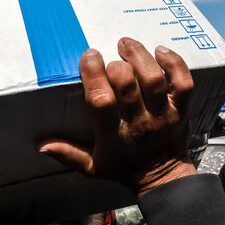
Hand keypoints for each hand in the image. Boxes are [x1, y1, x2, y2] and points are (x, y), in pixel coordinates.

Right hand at [38, 37, 195, 194]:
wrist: (163, 180)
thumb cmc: (123, 168)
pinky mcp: (182, 109)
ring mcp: (164, 114)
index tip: (88, 57)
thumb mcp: (91, 167)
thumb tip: (40, 144)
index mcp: (113, 134)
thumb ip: (67, 154)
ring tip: (127, 44)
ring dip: (140, 56)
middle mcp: (139, 122)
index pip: (102, 100)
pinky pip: (184, 82)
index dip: (93, 75)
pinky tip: (160, 50)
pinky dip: (174, 63)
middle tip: (110, 58)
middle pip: (128, 84)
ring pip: (154, 79)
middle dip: (117, 65)